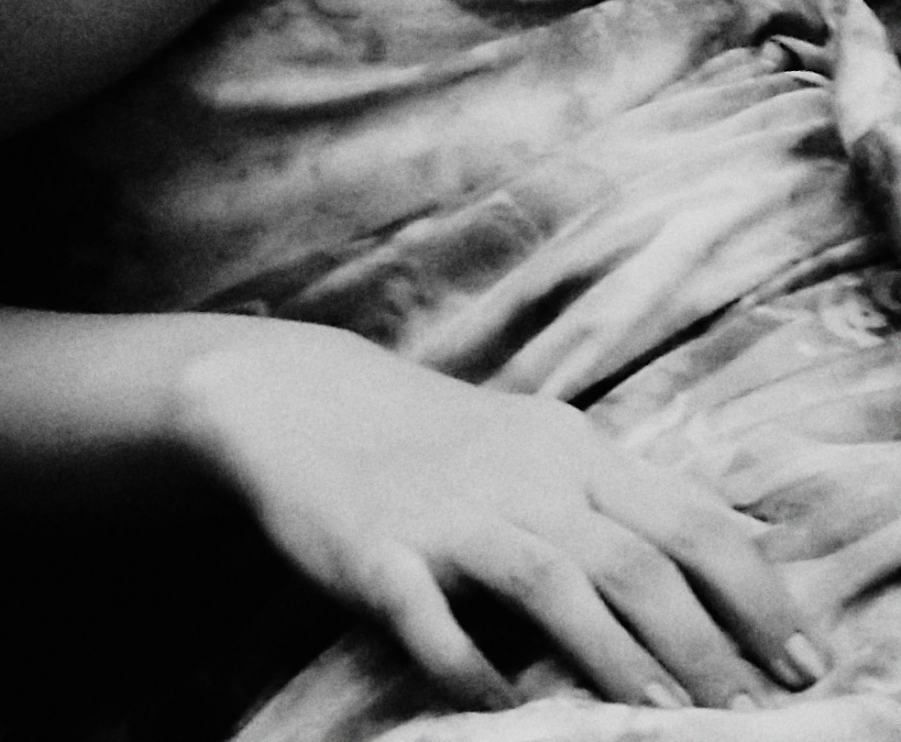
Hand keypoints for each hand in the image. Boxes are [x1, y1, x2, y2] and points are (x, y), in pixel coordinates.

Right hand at [175, 326, 826, 712]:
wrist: (304, 400)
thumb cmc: (441, 439)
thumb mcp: (543, 443)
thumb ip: (625, 494)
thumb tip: (740, 541)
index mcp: (570, 450)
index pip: (687, 517)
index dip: (755, 591)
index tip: (805, 660)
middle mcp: (519, 475)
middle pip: (631, 556)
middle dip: (702, 641)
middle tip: (750, 710)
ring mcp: (447, 512)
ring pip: (549, 579)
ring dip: (614, 655)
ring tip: (665, 718)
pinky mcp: (377, 549)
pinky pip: (428, 615)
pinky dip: (469, 663)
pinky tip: (501, 704)